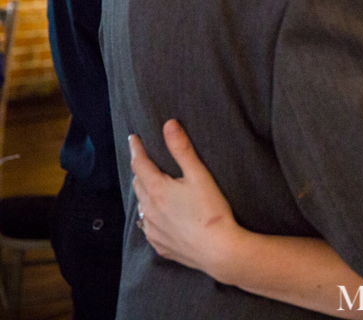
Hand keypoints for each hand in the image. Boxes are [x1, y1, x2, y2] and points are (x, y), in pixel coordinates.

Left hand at [129, 119, 244, 283]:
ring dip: (144, 194)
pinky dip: (151, 217)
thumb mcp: (199, 175)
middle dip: (140, 171)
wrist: (218, 250)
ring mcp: (153, 230)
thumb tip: (168, 125)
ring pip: (142, 207)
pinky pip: (149, 227)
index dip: (136, 149)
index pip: (140, 164)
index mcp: (157, 190)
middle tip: (145, 162)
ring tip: (152, 188)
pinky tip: (160, 218)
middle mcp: (149, 210)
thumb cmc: (211, 211)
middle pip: (138, 184)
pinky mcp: (160, 245)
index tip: (133, 138)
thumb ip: (182, 149)